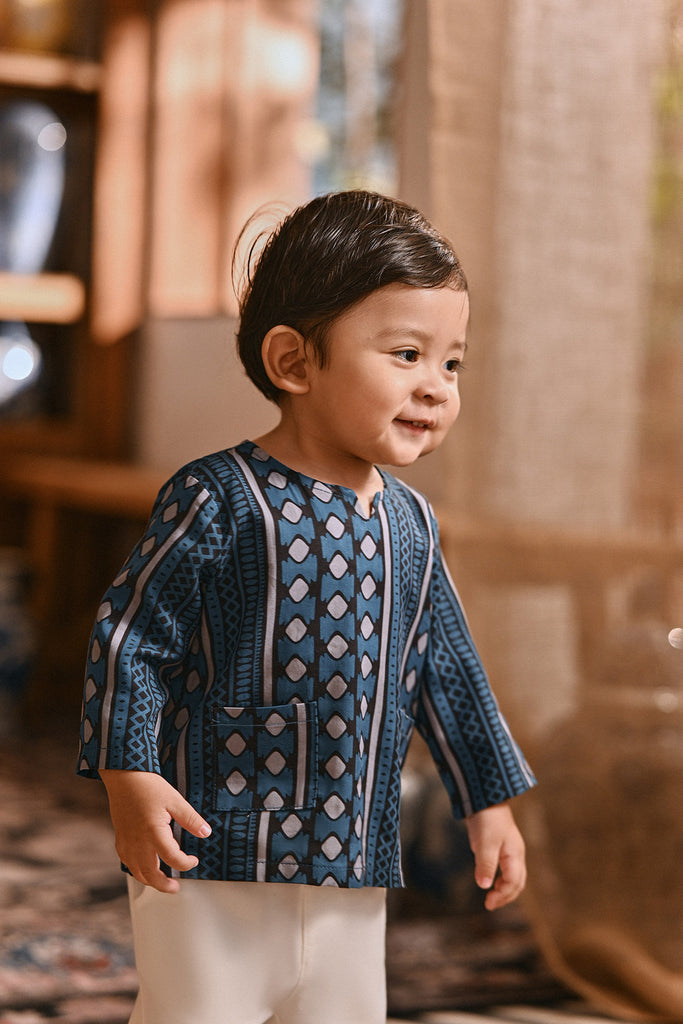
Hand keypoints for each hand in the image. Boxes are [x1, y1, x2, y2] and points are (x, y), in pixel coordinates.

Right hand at [99, 769, 211, 893]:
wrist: (123, 777)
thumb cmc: (149, 786)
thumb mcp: (175, 800)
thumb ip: (191, 819)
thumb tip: (206, 832)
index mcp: (154, 833)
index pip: (173, 859)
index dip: (186, 864)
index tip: (194, 860)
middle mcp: (138, 842)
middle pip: (150, 874)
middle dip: (164, 885)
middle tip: (175, 888)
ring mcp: (127, 842)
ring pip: (136, 872)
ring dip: (150, 880)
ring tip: (162, 881)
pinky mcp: (120, 839)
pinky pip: (127, 862)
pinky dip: (137, 870)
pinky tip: (145, 866)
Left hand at [464, 802, 526, 910]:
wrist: (485, 796)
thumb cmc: (487, 819)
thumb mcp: (485, 844)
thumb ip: (485, 865)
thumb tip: (484, 886)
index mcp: (515, 855)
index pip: (513, 882)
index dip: (502, 895)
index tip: (487, 903)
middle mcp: (516, 854)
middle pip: (517, 882)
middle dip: (506, 896)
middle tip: (490, 905)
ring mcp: (510, 849)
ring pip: (513, 875)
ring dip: (504, 888)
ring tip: (492, 896)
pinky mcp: (501, 845)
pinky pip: (506, 868)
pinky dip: (501, 878)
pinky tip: (490, 879)